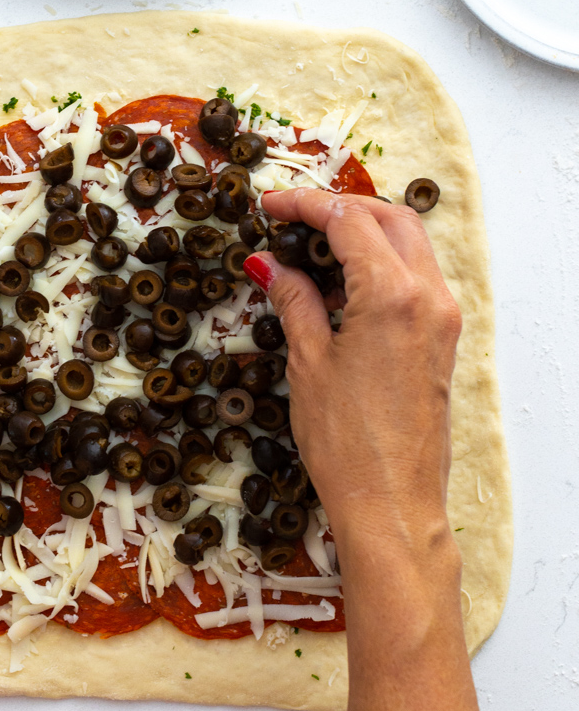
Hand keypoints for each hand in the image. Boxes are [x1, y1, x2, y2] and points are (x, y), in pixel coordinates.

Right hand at [244, 189, 461, 574]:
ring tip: (309, 248)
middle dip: (338, 209)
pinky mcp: (441, 339)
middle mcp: (429, 297)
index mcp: (394, 295)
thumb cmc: (348, 443)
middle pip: (389, 219)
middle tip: (290, 217)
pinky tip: (338, 283)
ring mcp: (442, 318)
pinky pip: (415, 278)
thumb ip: (294, 300)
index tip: (269, 205)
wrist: (391, 504)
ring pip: (408, 244)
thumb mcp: (308, 361)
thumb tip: (270, 265)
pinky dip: (379, 265)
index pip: (348, 221)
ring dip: (362, 234)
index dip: (304, 205)